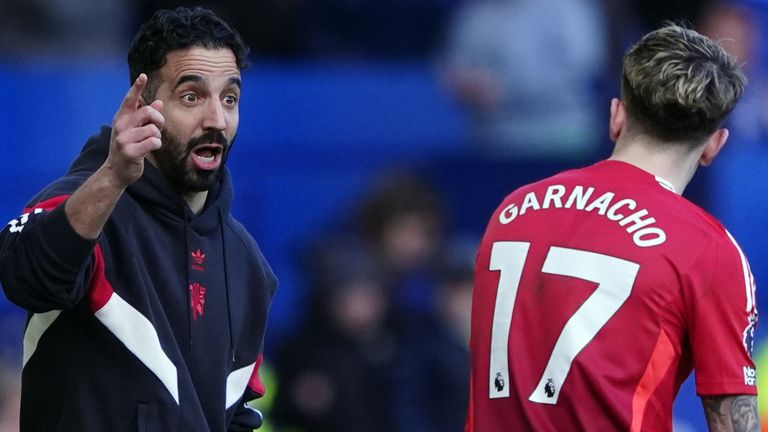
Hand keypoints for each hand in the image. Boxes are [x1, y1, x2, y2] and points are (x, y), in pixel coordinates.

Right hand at [106, 73, 163, 187]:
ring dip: (157, 136)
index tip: (143, 76)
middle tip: (157, 128)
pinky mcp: (130, 152)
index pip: (130, 99)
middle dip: (158, 120)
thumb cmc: (129, 147)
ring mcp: (124, 139)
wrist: (116, 171)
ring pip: (153, 129)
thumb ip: (146, 117)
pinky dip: (156, 145)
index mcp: (121, 118)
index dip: (137, 87)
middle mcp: (120, 126)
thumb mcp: (135, 130)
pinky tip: (150, 149)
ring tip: (149, 142)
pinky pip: (154, 142)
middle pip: (148, 112)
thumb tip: (159, 103)